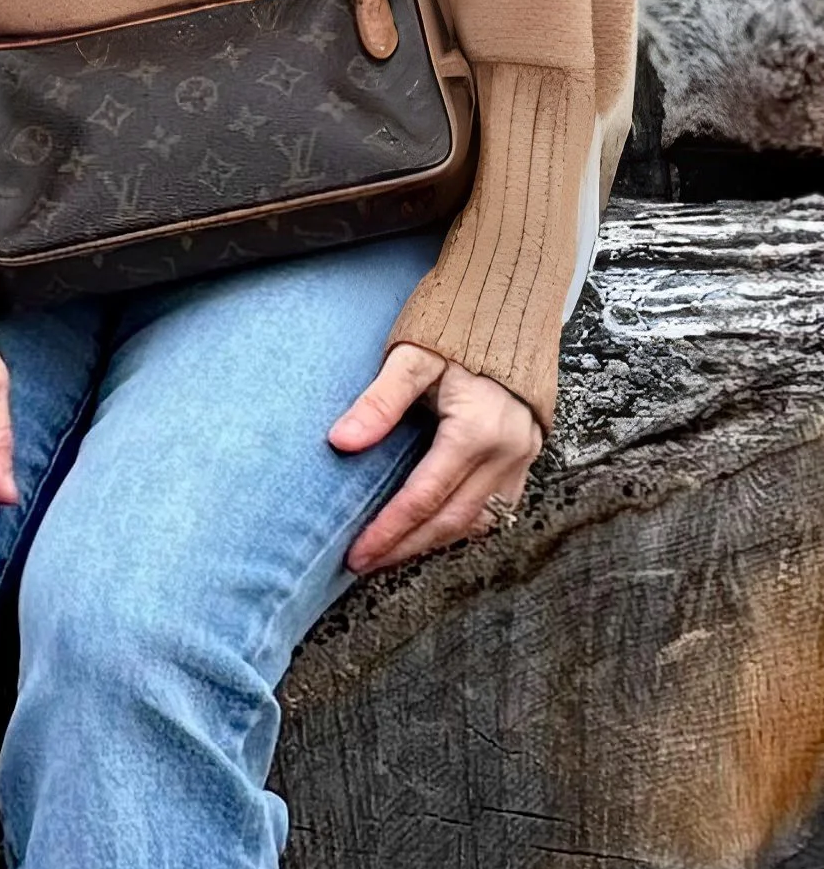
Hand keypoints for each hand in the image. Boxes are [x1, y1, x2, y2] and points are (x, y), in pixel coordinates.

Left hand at [330, 344, 538, 571]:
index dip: (388, 530)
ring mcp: (523, 456)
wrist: (511, 304)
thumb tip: (341, 442)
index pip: (424, 498)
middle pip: (451, 520)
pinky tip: (432, 529)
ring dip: (433, 541)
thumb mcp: (413, 356)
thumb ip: (379, 401)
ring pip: (477, 520)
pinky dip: (462, 524)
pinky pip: (496, 507)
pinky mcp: (527, 455)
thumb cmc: (459, 327)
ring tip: (392, 553)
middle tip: (364, 564)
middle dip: (405, 547)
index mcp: (478, 430)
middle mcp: (508, 451)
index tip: (356, 553)